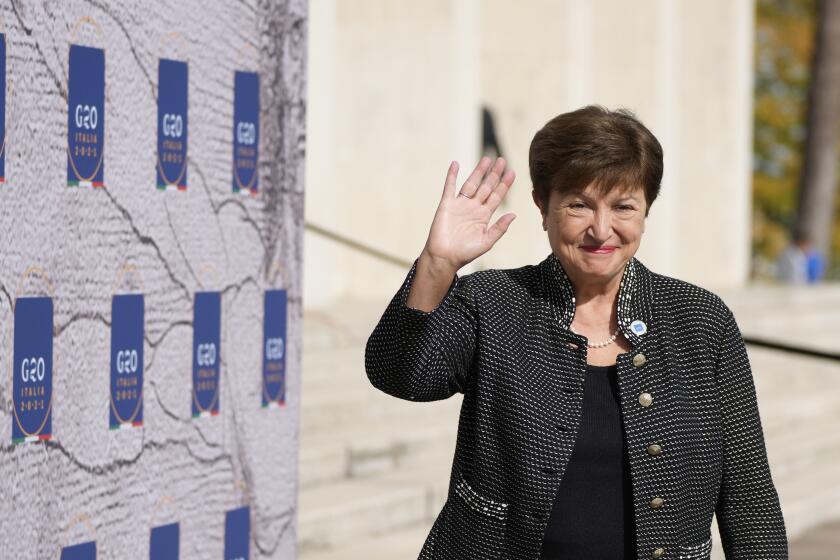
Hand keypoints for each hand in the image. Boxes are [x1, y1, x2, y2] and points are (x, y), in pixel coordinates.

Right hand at [421, 156, 516, 274]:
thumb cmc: (465, 253)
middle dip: (494, 174)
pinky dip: (451, 175)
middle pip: (486, 187)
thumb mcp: (487, 241)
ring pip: (471, 184)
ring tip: (487, 159)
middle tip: (502, 160)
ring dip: (478, 171)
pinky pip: (449, 187)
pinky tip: (455, 164)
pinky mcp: (446, 205)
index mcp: (484, 216)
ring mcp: (460, 205)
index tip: (512, 172)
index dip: (504, 184)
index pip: (496, 196)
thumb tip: (514, 215)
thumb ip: (500, 228)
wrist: (444, 257)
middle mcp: (473, 208)